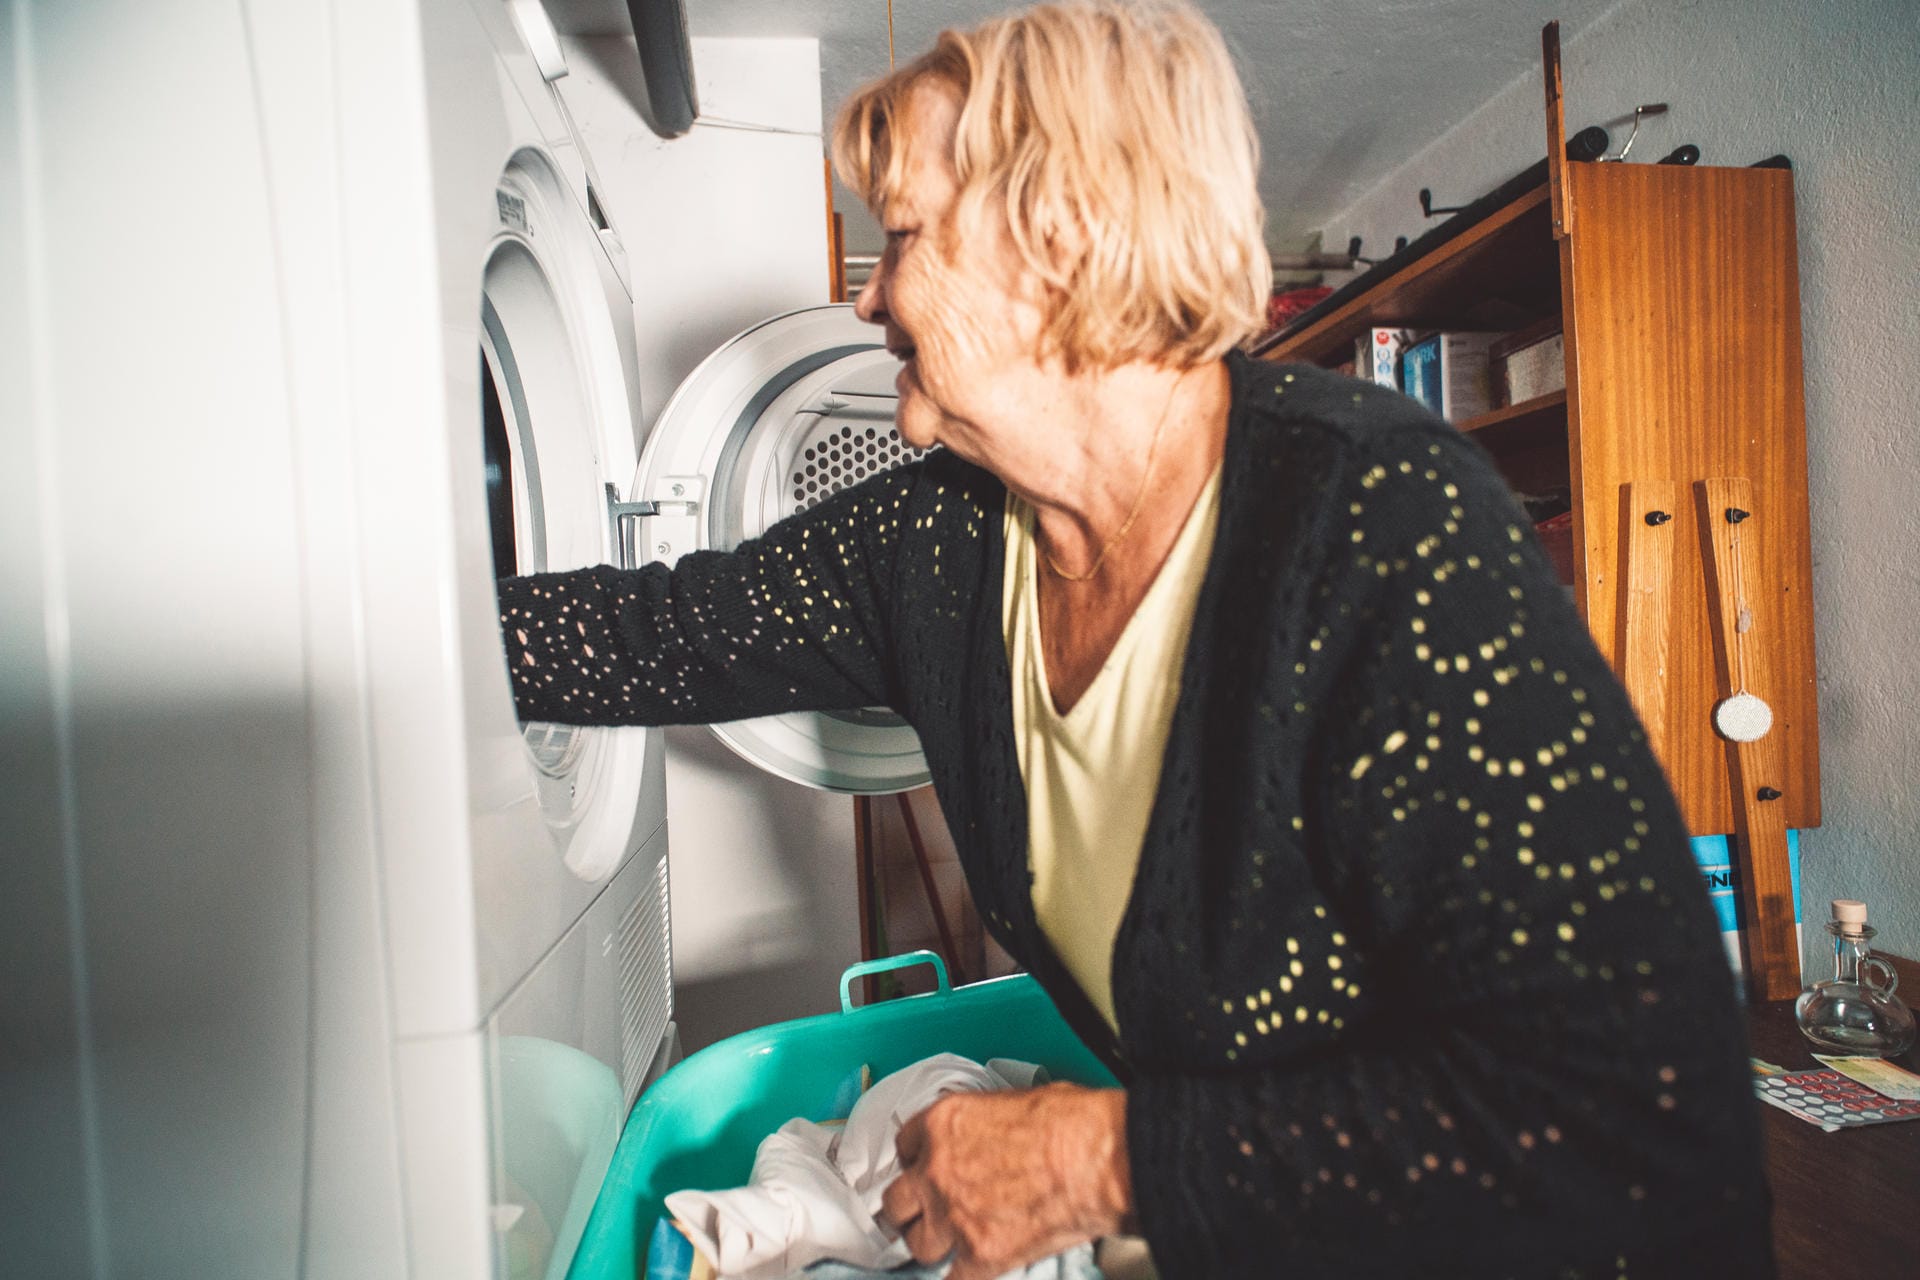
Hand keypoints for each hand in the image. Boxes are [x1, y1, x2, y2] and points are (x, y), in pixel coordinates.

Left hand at [879, 1083, 1131, 1279]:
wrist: (1098, 1161)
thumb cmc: (1072, 1123)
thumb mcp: (1013, 1102)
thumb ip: (983, 1126)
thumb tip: (990, 1139)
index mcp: (942, 1124)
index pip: (904, 1146)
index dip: (917, 1161)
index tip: (925, 1169)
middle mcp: (936, 1170)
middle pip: (897, 1201)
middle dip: (910, 1207)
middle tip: (922, 1212)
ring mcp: (954, 1216)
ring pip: (918, 1244)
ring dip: (933, 1244)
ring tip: (948, 1243)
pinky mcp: (981, 1255)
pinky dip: (962, 1277)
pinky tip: (970, 1272)